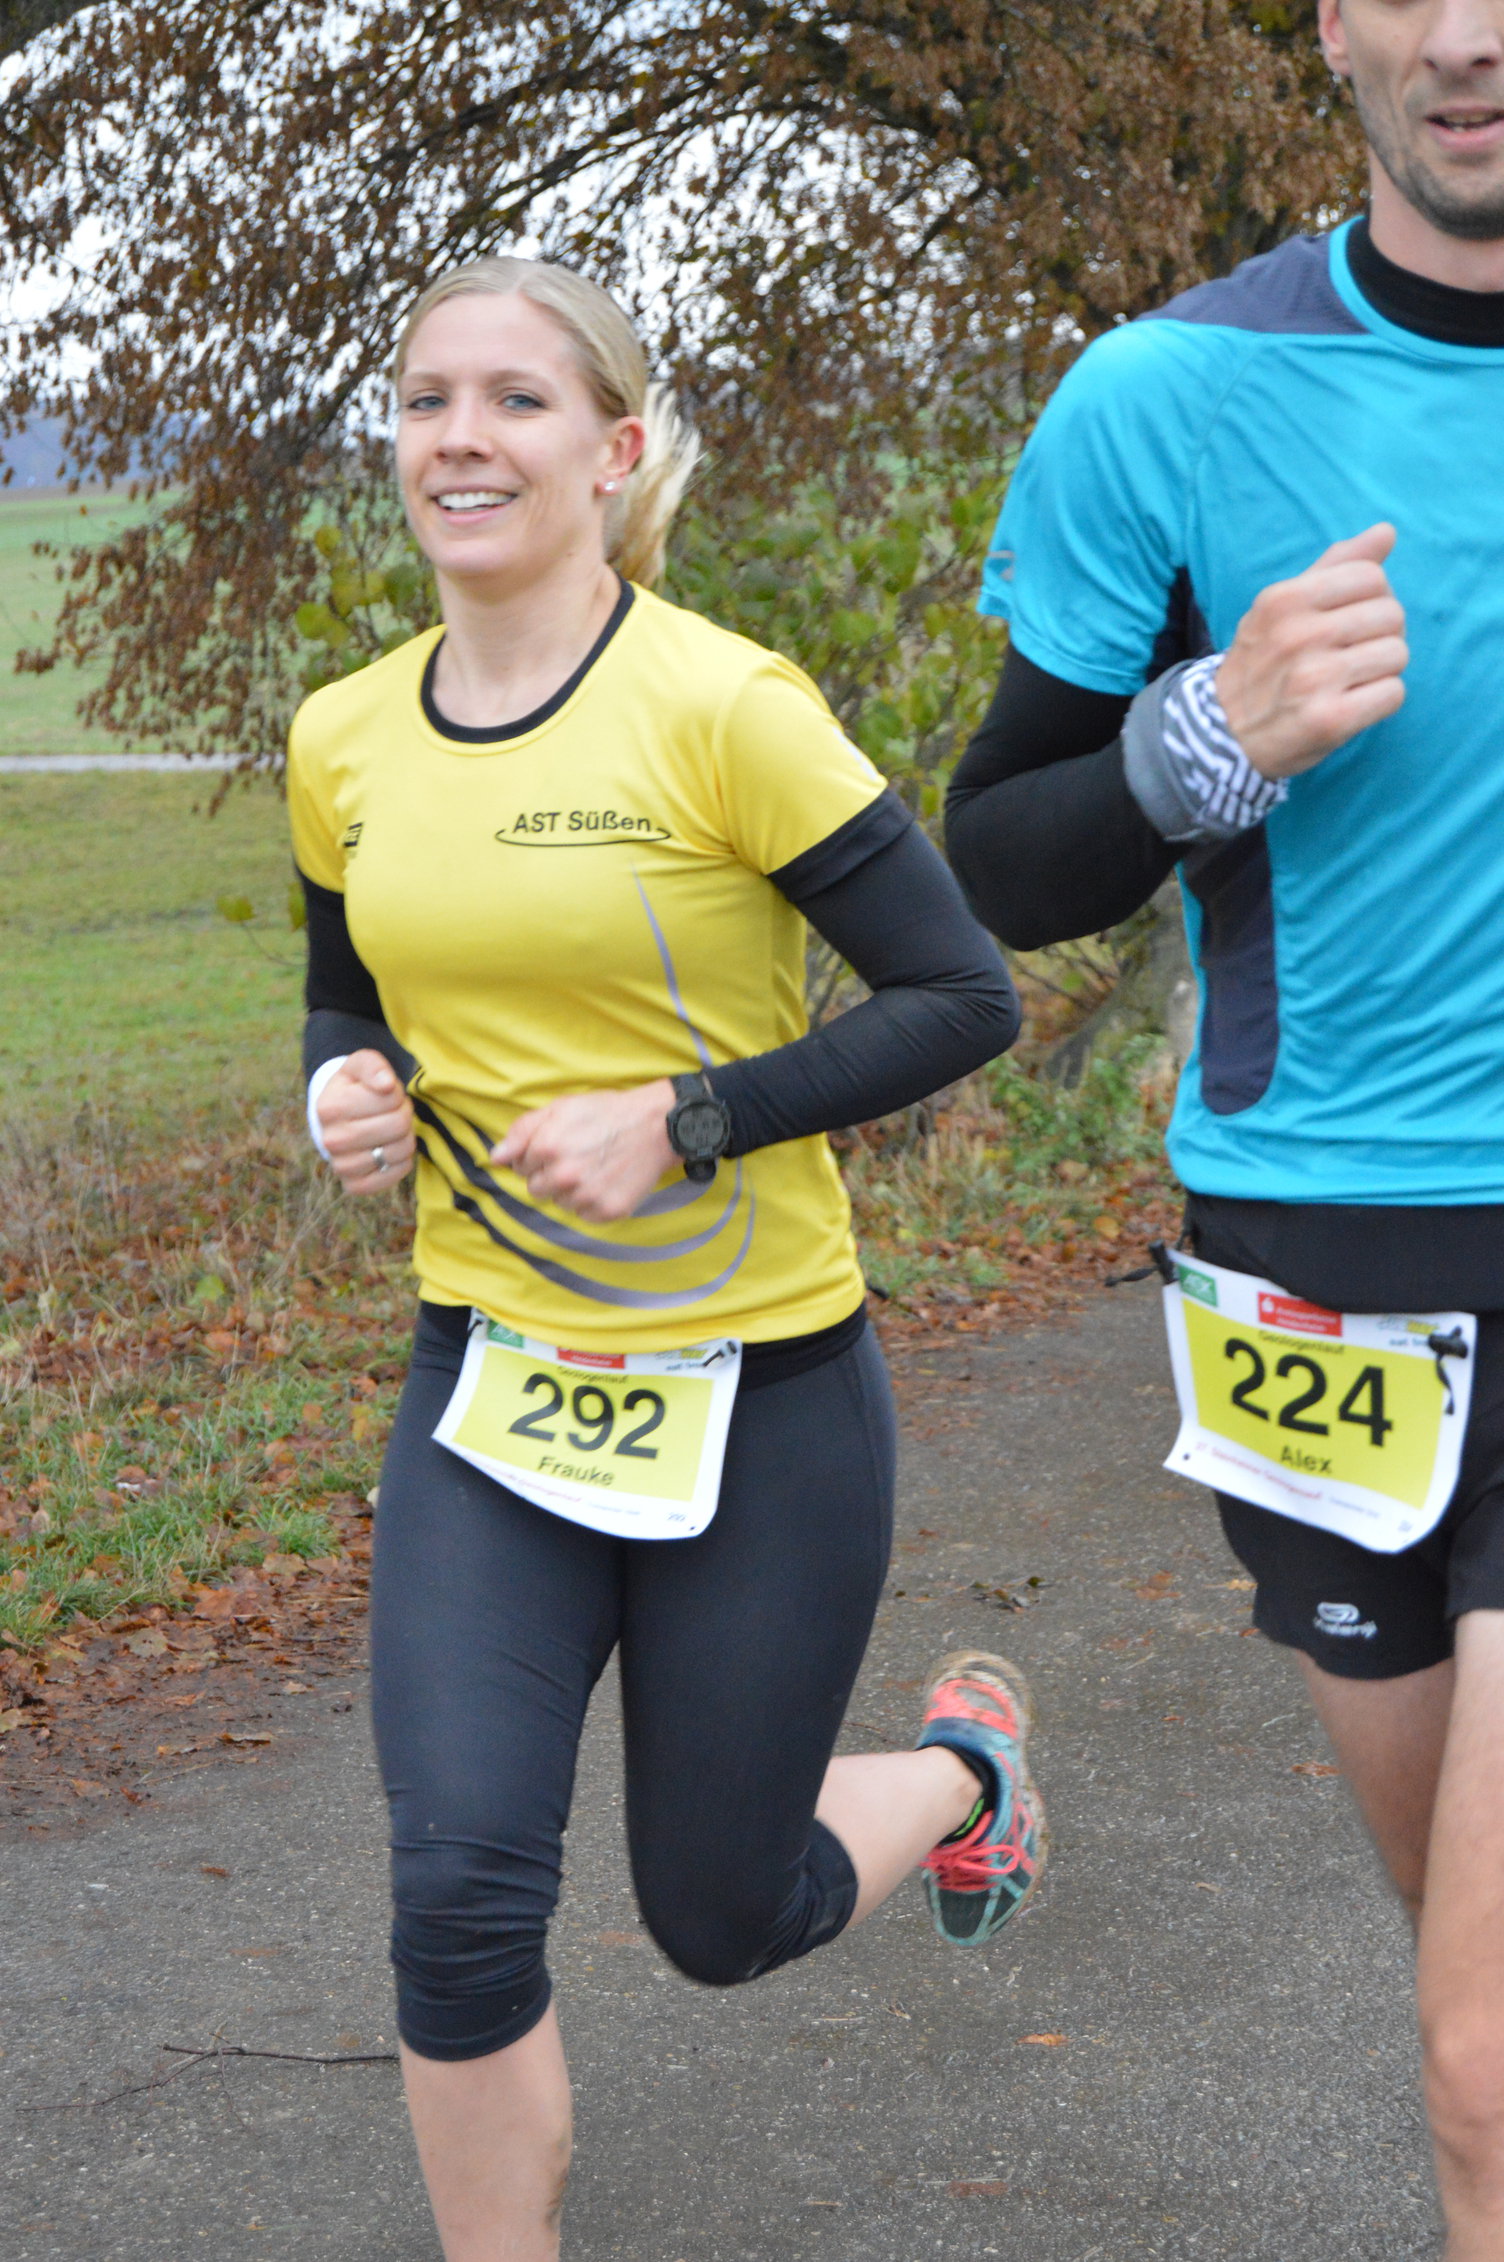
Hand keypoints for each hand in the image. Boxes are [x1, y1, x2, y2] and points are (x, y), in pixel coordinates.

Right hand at [316, 1049, 415, 1195]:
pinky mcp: (354, 1186)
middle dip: (404, 1114)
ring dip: (405, 1137)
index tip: (386, 1094)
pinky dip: (402, 1162)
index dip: (397, 1093)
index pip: (391, 1098)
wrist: (337, 1119)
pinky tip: (389, 1149)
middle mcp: (331, 1141)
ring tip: (391, 1129)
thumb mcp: (360, 1065)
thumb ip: (374, 1066)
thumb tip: (386, 1084)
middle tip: (393, 1111)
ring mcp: (341, 1166)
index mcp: (329, 1107)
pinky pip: (395, 1175)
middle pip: (399, 1124)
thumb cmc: (354, 1088)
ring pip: (400, 1150)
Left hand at [492, 1081, 676, 1223]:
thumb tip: (495, 1158)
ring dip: (570, 1190)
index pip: (519, 1167)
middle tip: (576, 1157)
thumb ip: (522, 1131)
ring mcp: (586, 1196)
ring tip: (593, 1167)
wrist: (656, 1126)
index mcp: (547, 1147)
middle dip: (549, 1175)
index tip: (559, 1145)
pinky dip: (590, 1202)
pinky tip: (604, 1181)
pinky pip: (583, 1215)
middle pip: (536, 1190)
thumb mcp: (561, 1108)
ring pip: (560, 1203)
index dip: (536, 1156)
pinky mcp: (607, 1211)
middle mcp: (564, 1176)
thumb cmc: (606, 1113)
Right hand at [1215, 523, 1408, 780]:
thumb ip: (1334, 567)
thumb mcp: (1282, 608)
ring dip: (1382, 669)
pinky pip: (1393, 693)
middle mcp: (1297, 635)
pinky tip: (1353, 704)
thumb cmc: (1262, 664)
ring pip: (1398, 654)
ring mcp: (1313, 679)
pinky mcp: (1329, 720)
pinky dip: (1381, 701)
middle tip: (1350, 655)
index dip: (1372, 598)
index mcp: (1284, 599)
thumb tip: (1386, 531)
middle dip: (1381, 634)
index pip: (1371, 576)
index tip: (1350, 620)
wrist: (1224, 734)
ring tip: (1350, 680)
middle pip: (1392, 614)